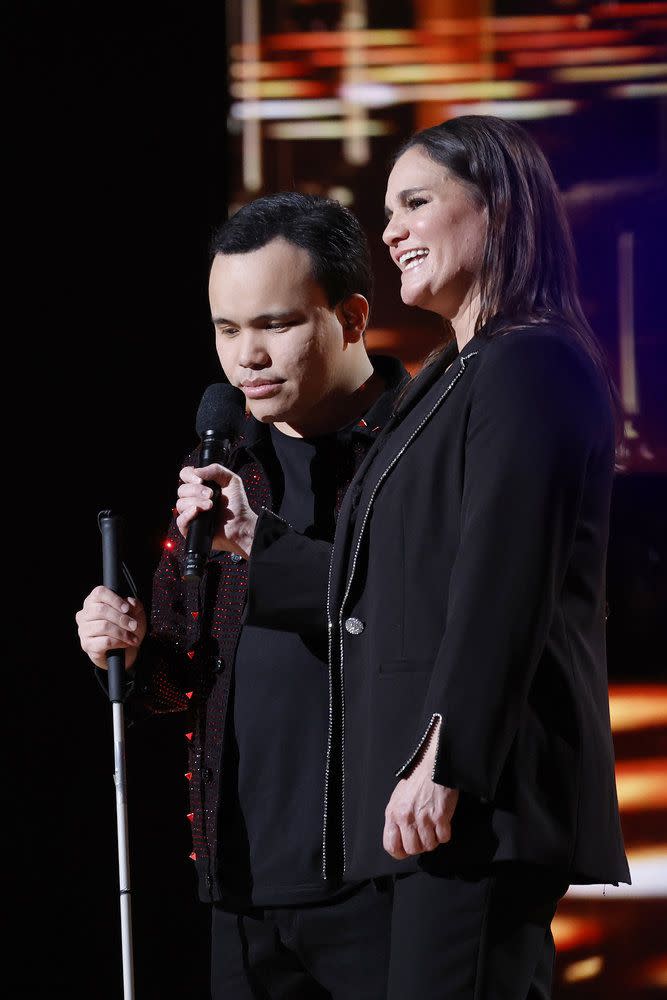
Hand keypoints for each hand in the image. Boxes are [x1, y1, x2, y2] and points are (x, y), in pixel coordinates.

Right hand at [75, 586, 146, 670]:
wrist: (126, 650)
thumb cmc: (127, 627)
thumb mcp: (135, 613)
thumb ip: (134, 604)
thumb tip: (130, 602)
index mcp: (94, 601)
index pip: (99, 593)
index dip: (114, 599)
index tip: (127, 609)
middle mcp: (84, 614)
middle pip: (101, 610)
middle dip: (121, 618)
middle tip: (134, 625)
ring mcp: (83, 630)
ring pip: (103, 626)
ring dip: (122, 632)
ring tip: (132, 637)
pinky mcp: (87, 645)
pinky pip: (104, 641)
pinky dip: (118, 642)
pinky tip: (125, 643)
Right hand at [176, 463, 257, 558]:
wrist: (241, 524)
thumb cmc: (237, 504)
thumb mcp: (230, 480)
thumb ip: (215, 470)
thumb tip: (196, 471)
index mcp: (200, 486)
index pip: (185, 475)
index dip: (189, 475)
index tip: (201, 480)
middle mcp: (193, 499)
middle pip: (181, 490)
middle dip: (196, 490)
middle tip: (211, 495)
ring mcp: (190, 513)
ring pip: (180, 504)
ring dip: (196, 503)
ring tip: (211, 506)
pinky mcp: (190, 528)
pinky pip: (180, 520)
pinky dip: (187, 515)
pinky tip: (197, 512)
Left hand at [383, 719, 458, 858]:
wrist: (434, 765)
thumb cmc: (417, 782)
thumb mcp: (399, 799)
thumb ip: (397, 820)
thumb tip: (401, 840)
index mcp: (393, 813)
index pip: (391, 846)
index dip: (400, 852)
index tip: (407, 849)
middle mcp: (406, 817)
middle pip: (412, 849)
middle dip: (420, 845)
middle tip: (424, 833)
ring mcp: (423, 817)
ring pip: (429, 846)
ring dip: (434, 838)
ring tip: (434, 824)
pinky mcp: (440, 816)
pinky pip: (443, 838)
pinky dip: (445, 833)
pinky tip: (443, 821)